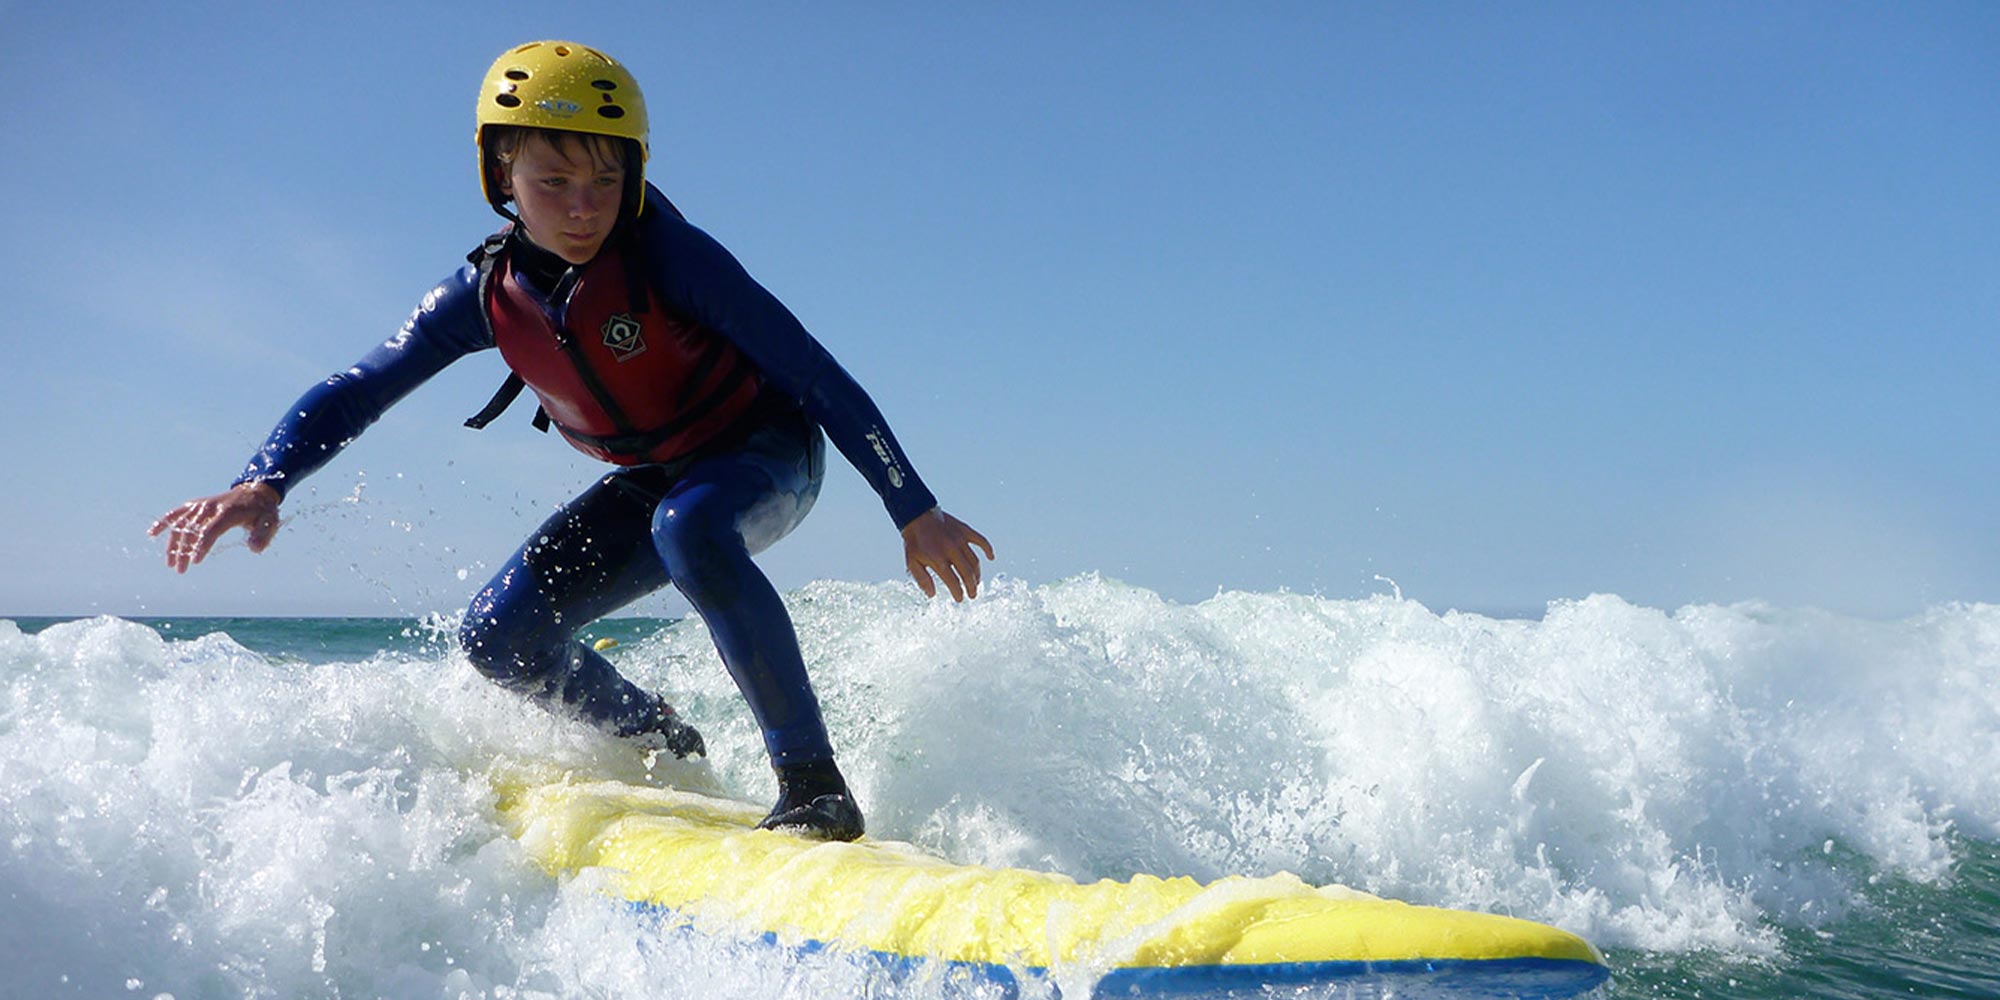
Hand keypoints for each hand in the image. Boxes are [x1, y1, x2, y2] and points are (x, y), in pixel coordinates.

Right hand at [149, 482, 282, 573]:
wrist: (256, 491)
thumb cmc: (263, 511)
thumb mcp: (270, 522)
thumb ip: (263, 535)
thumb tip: (254, 548)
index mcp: (227, 513)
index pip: (210, 531)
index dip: (201, 546)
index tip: (195, 561)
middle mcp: (211, 507)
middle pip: (192, 530)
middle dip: (184, 551)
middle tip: (180, 570)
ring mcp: (202, 505)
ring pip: (181, 524)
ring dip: (173, 543)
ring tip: (170, 563)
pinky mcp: (196, 505)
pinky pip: (177, 513)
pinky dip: (164, 521)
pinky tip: (152, 533)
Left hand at [901, 508, 994, 601]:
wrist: (916, 515)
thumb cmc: (914, 541)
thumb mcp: (912, 562)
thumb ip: (922, 579)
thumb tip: (932, 595)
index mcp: (938, 559)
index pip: (953, 582)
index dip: (958, 593)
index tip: (960, 599)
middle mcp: (951, 550)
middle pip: (967, 573)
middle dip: (971, 587)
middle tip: (972, 594)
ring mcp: (960, 539)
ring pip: (974, 561)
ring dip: (977, 574)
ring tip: (976, 582)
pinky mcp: (964, 530)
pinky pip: (980, 541)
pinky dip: (987, 549)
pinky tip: (991, 557)